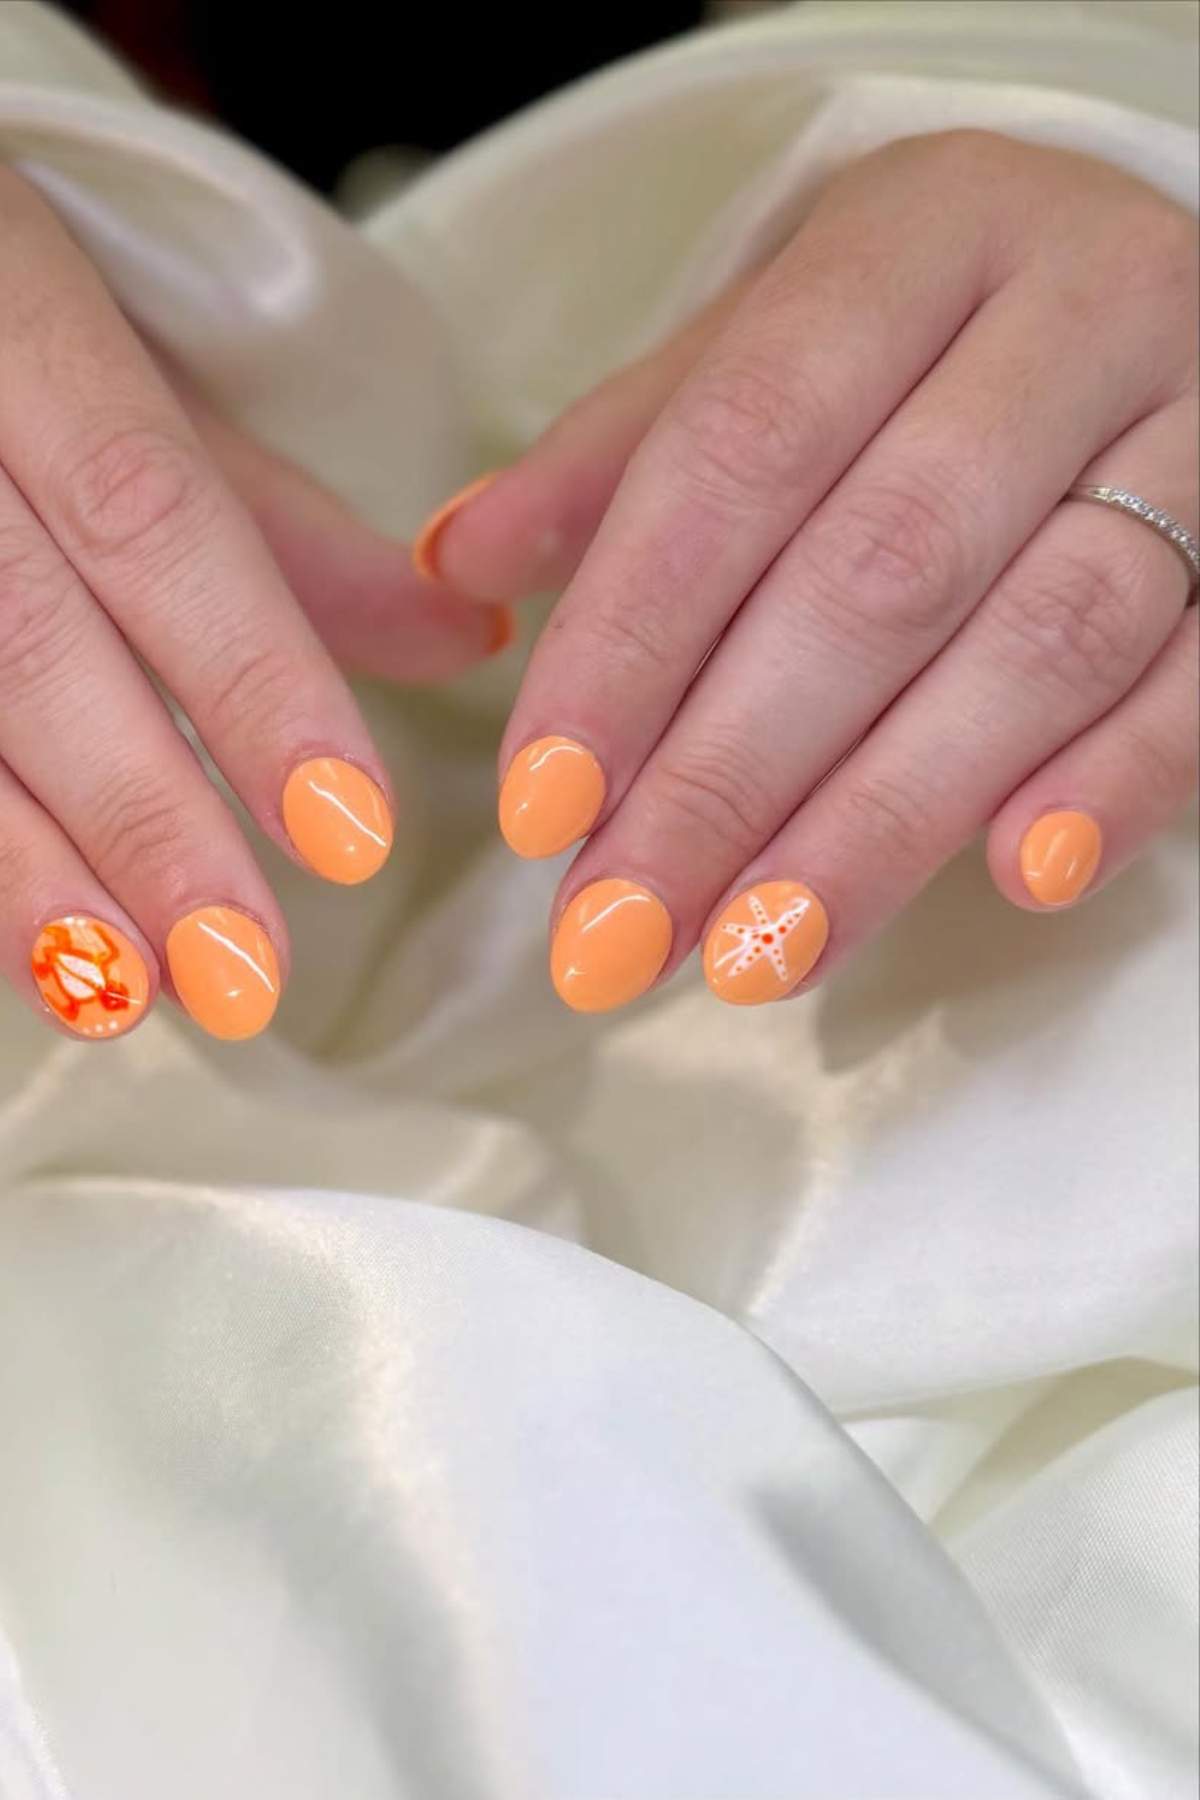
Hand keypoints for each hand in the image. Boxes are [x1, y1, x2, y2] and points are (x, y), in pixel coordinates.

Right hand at [0, 167, 508, 1041]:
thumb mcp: (134, 365)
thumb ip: (284, 519)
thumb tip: (471, 636)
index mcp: (14, 307)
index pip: (150, 513)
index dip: (252, 680)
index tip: (351, 834)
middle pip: (24, 634)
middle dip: (141, 818)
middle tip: (245, 977)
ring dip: (23, 869)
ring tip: (125, 996)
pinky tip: (33, 949)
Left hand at [416, 131, 1197, 1010]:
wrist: (1154, 291)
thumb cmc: (932, 334)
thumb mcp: (778, 338)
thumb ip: (628, 452)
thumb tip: (462, 565)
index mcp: (920, 233)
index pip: (743, 445)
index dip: (632, 639)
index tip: (542, 807)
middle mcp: (1076, 305)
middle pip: (881, 567)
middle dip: (731, 774)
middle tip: (618, 928)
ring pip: (1042, 638)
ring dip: (885, 819)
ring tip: (755, 956)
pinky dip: (1116, 780)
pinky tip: (1013, 876)